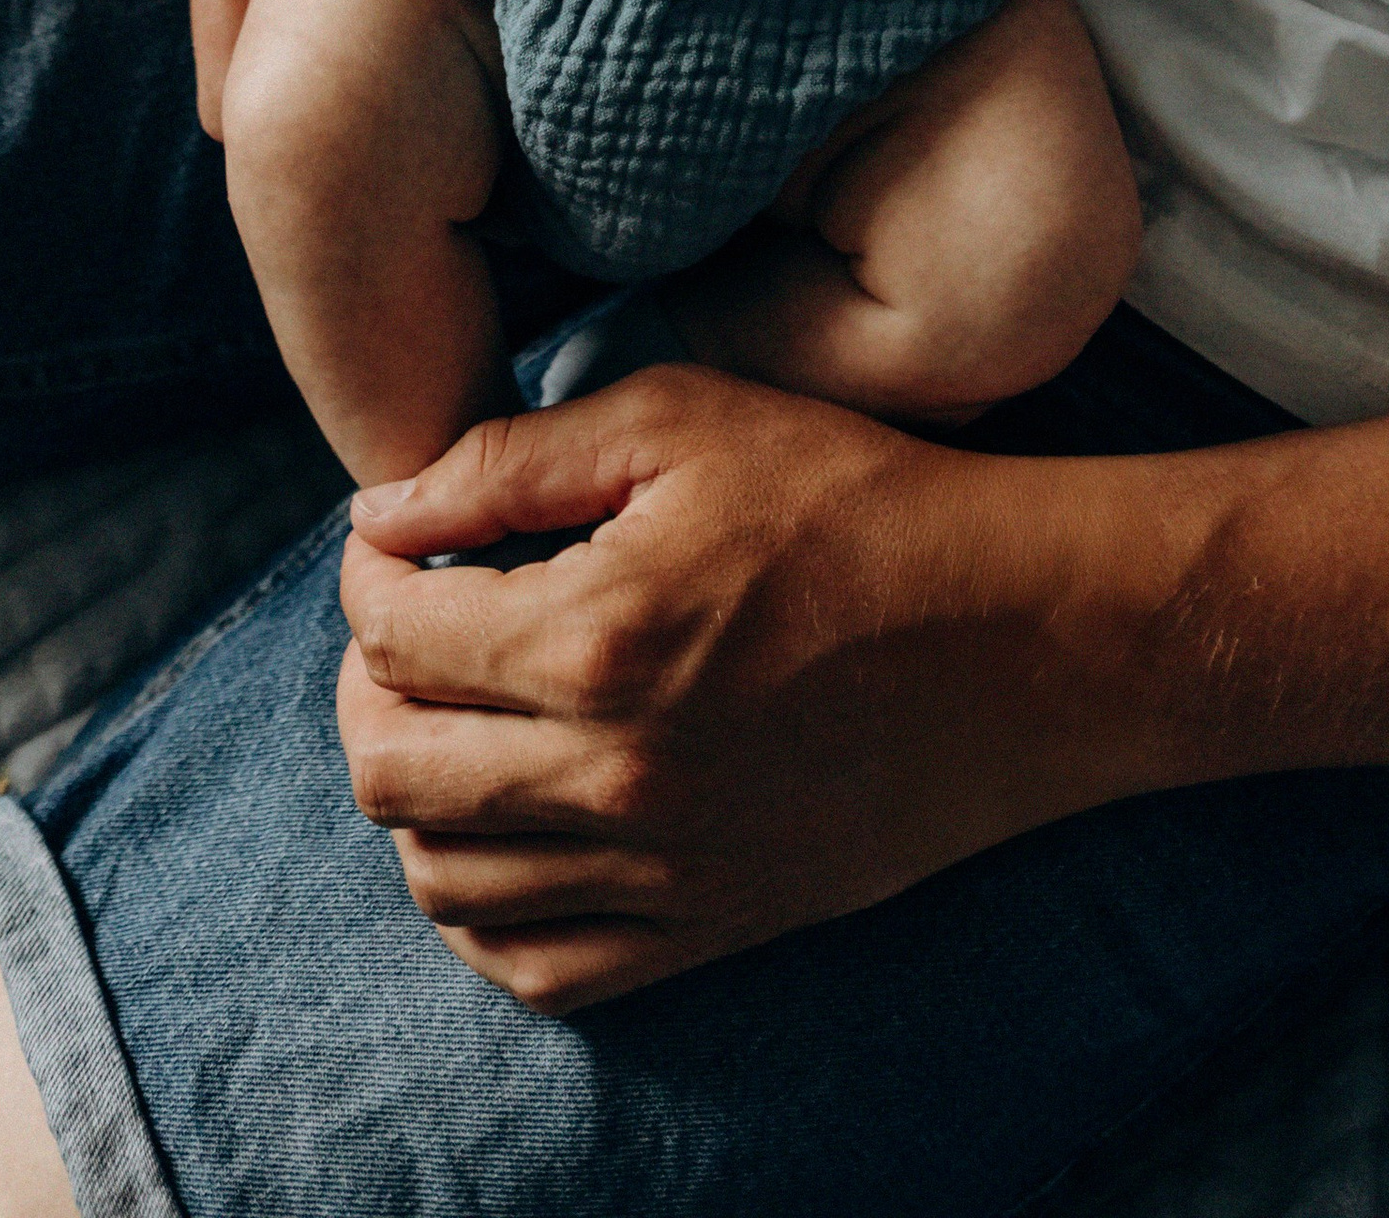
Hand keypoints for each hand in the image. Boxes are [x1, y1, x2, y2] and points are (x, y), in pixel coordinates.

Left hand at [334, 369, 1160, 1011]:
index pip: (391, 634)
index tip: (400, 545)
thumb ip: (510, 459)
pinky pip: (536, 969)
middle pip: (387, 768)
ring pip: (439, 879)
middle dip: (367, 687)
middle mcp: (615, 774)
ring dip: (412, 794)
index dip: (367, 576)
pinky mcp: (709, 926)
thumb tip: (382, 509)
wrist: (1021, 635)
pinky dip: (481, 913)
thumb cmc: (854, 500)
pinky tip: (500, 831)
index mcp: (597, 638)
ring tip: (451, 718)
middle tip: (408, 630)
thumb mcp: (683, 418)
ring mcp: (662, 868)